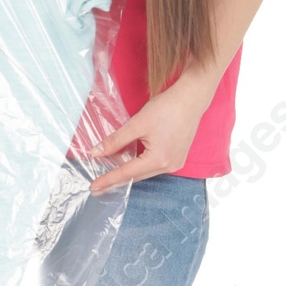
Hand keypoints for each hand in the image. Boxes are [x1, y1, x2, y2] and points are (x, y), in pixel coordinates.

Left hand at [86, 76, 210, 192]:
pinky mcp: (177, 157)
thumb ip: (115, 140)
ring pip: (145, 172)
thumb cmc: (166, 108)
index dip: (108, 179)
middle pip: (136, 176)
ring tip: (109, 176)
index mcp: (158, 159)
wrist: (191, 98)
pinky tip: (129, 164)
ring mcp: (175, 163)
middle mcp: (168, 166)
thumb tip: (96, 152)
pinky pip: (154, 166)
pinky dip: (140, 166)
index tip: (94, 187)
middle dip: (116, 180)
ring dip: (128, 173)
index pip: (126, 173)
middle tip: (98, 187)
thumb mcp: (137, 124)